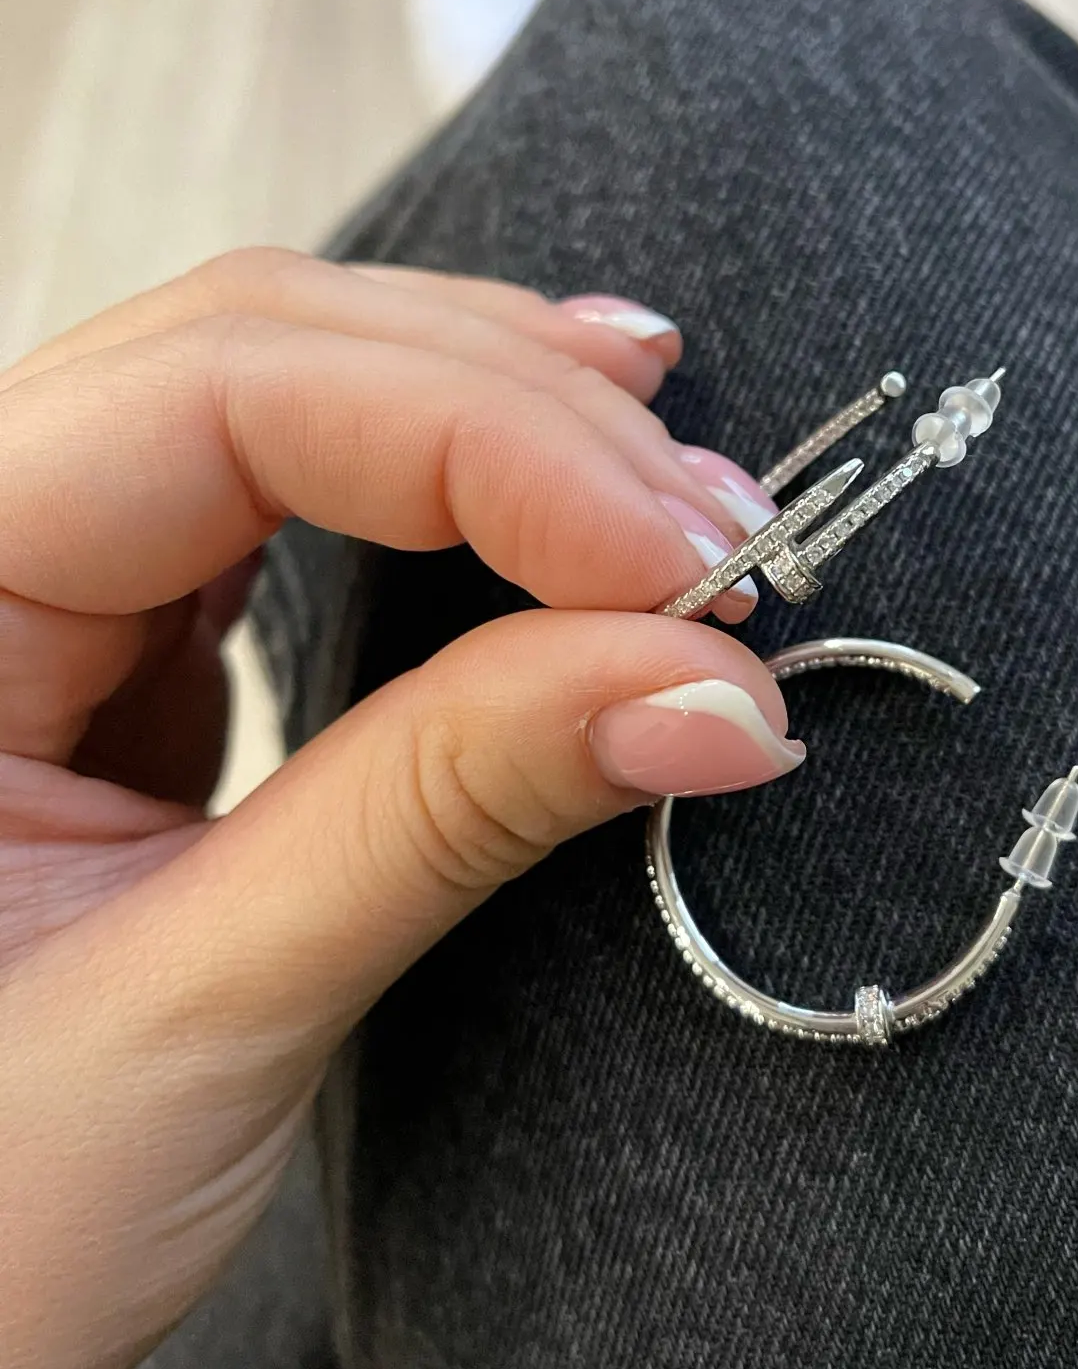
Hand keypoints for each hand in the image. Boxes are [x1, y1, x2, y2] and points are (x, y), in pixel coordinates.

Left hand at [0, 249, 799, 1368]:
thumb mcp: (200, 1015)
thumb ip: (450, 810)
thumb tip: (713, 691)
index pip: (224, 396)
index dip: (485, 444)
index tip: (683, 568)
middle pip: (258, 353)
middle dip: (514, 415)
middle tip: (719, 535)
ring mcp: (37, 592)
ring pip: (279, 395)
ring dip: (492, 421)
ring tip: (670, 492)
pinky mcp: (111, 656)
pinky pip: (285, 502)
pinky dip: (444, 492)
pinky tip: (554, 493)